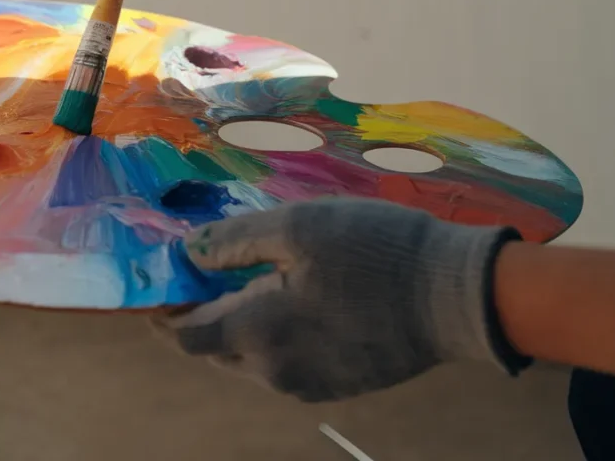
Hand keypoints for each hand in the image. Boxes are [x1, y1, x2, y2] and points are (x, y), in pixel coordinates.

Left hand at [152, 197, 526, 401]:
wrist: (456, 297)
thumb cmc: (374, 252)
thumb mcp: (296, 228)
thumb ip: (232, 241)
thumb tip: (187, 252)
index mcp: (257, 332)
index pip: (186, 335)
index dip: (164, 312)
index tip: (158, 287)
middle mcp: (274, 371)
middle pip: (213, 351)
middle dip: (197, 318)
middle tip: (199, 278)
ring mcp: (307, 385)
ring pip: (248, 361)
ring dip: (233, 328)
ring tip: (243, 284)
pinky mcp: (336, 386)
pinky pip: (281, 366)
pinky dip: (267, 339)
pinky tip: (286, 305)